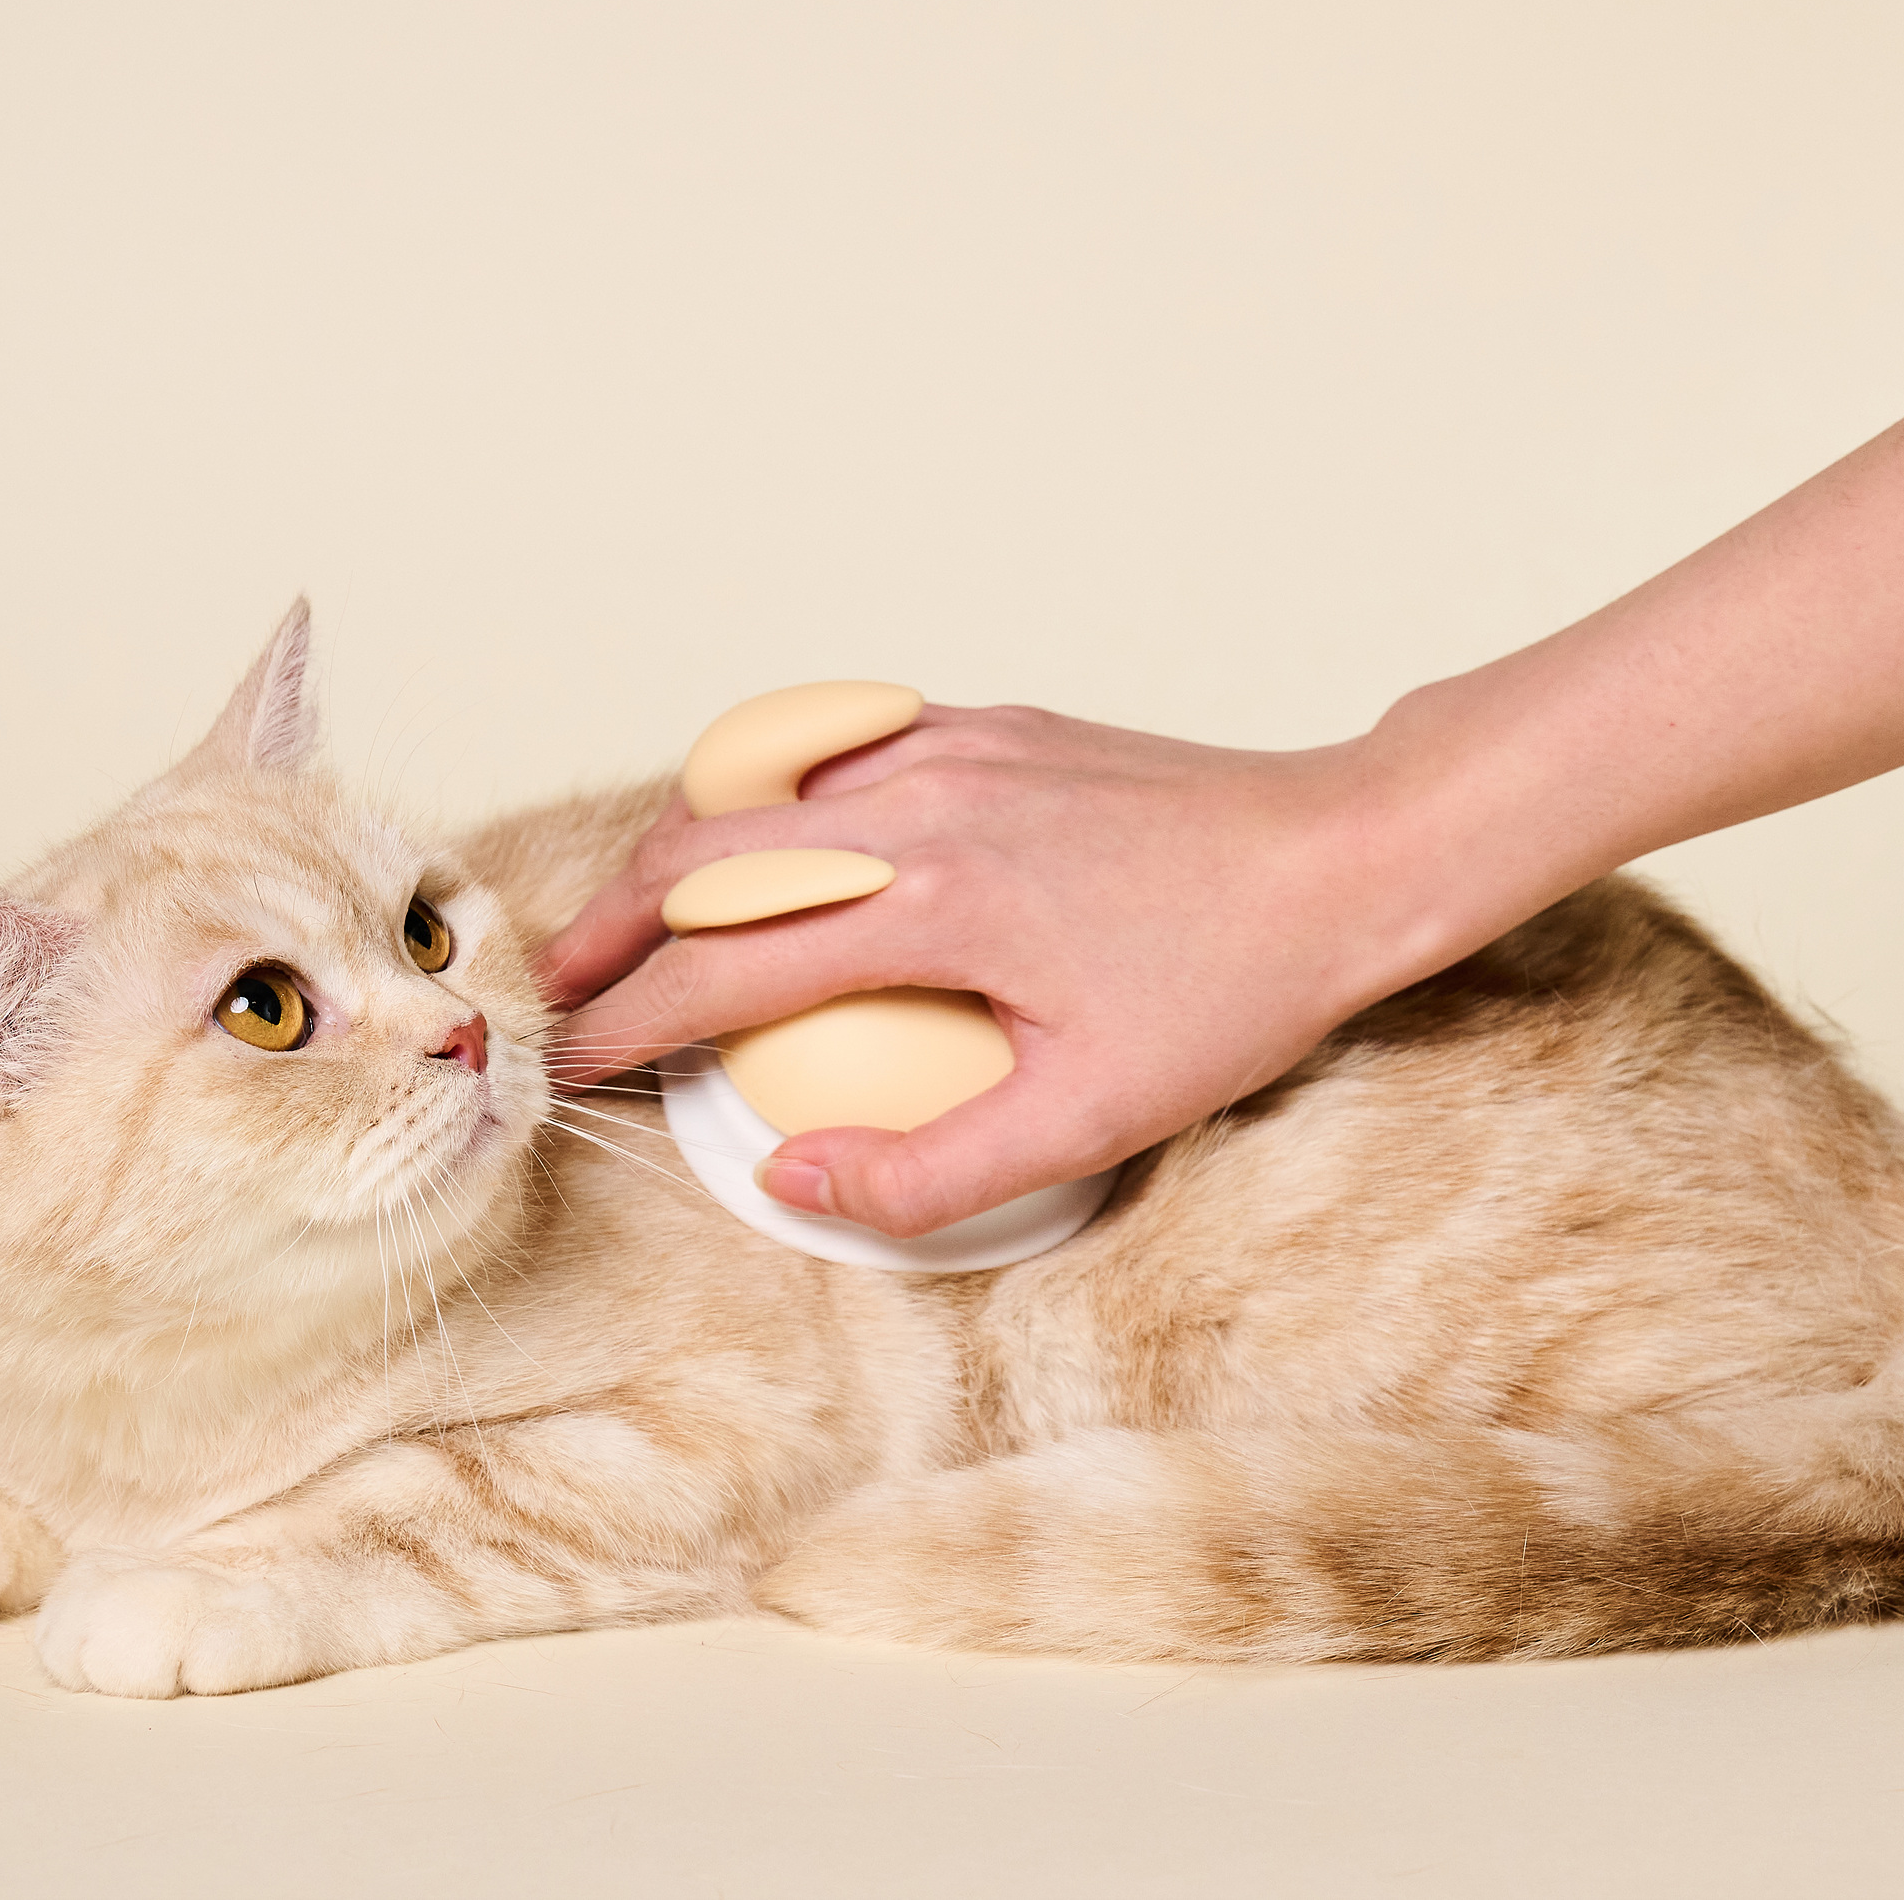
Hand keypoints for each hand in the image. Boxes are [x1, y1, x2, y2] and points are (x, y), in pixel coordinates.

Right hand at [536, 702, 1478, 1237]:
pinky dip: (762, 799)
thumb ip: (930, 1169)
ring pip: (752, 789)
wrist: (1342, 856)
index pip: (722, 971)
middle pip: (698, 856)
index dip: (629, 1026)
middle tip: (561, 992)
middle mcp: (917, 806)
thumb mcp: (1092, 1116)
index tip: (574, 1068)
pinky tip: (760, 844)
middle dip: (607, 927)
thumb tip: (795, 1180)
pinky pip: (830, 752)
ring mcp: (949, 748)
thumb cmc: (1232, 987)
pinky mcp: (986, 723)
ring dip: (673, 858)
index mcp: (931, 905)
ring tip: (632, 922)